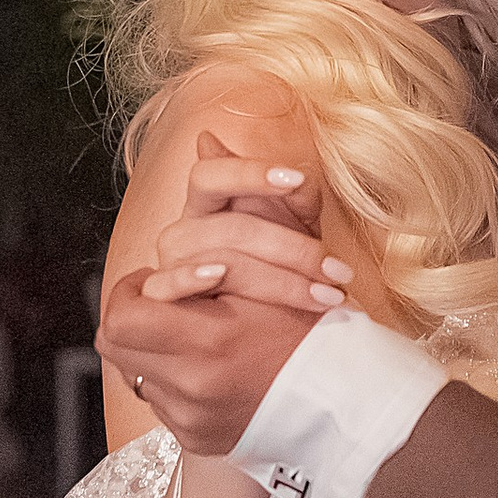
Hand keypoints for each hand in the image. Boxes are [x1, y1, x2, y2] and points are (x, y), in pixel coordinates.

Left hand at [97, 270, 312, 454]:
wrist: (343, 403)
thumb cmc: (310, 337)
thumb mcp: (261, 288)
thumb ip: (198, 277)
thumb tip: (152, 281)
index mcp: (208, 342)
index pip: (121, 317)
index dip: (127, 291)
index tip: (149, 282)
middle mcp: (191, 387)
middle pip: (113, 347)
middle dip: (129, 318)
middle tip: (161, 305)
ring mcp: (189, 419)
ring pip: (134, 374)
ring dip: (150, 350)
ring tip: (189, 337)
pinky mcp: (195, 439)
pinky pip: (161, 402)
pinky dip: (173, 381)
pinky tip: (208, 369)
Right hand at [142, 132, 353, 315]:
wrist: (272, 325)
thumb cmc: (282, 266)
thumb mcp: (298, 226)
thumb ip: (299, 198)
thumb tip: (300, 179)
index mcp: (208, 202)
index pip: (211, 174)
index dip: (249, 172)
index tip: (298, 178)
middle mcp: (185, 230)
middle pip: (231, 228)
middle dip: (293, 249)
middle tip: (337, 270)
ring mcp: (169, 265)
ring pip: (216, 261)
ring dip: (278, 281)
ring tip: (324, 295)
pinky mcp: (160, 301)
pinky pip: (161, 287)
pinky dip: (187, 278)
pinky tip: (218, 277)